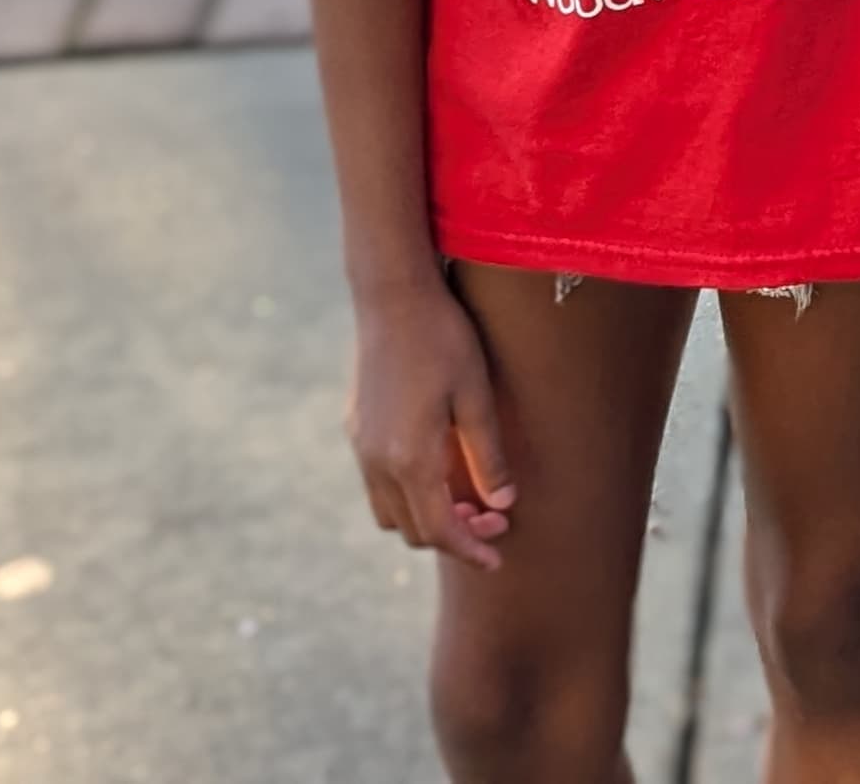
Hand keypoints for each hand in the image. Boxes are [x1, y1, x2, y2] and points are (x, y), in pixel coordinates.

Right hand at [348, 280, 516, 567]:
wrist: (392, 299)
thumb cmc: (444, 340)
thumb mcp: (476, 395)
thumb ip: (487, 454)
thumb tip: (503, 503)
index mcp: (409, 459)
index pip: (439, 529)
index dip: (470, 549)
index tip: (498, 559)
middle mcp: (376, 462)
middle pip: (412, 529)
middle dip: (453, 536)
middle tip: (495, 522)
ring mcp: (360, 448)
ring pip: (390, 512)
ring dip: (427, 518)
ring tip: (470, 502)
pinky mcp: (356, 431)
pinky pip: (379, 485)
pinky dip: (409, 495)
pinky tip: (440, 473)